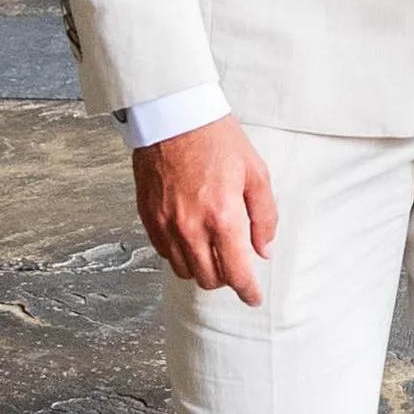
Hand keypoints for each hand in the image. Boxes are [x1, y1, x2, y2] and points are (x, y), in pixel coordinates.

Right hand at [133, 115, 277, 303]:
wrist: (174, 116)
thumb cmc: (217, 139)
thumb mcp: (256, 173)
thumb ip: (264, 216)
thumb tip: (264, 249)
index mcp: (222, 216)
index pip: (236, 273)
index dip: (247, 291)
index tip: (254, 297)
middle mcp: (191, 227)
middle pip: (209, 279)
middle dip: (226, 280)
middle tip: (236, 268)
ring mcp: (166, 225)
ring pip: (184, 271)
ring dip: (202, 270)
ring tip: (214, 253)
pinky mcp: (148, 218)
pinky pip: (164, 254)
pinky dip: (180, 255)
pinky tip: (192, 240)